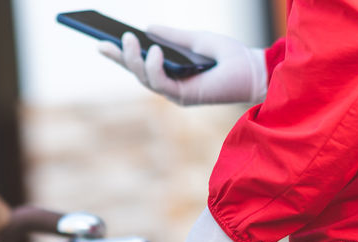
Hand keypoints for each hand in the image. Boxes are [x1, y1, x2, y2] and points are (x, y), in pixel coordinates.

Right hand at [98, 25, 267, 105]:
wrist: (255, 70)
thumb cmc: (231, 56)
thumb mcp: (196, 39)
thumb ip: (173, 36)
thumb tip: (149, 28)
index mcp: (172, 72)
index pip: (141, 64)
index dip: (121, 55)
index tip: (102, 40)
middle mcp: (171, 86)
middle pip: (137, 73)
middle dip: (119, 58)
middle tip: (103, 42)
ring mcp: (176, 93)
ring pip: (145, 80)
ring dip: (134, 60)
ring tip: (129, 39)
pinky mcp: (185, 97)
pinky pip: (161, 83)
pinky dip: (154, 68)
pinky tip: (153, 51)